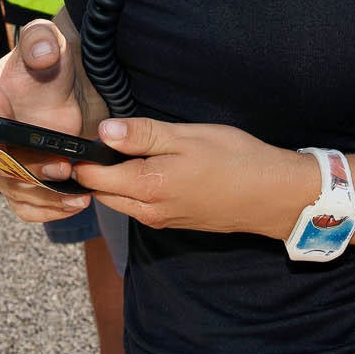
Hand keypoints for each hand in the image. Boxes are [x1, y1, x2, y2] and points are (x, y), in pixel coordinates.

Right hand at [0, 20, 93, 223]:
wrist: (76, 80)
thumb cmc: (51, 59)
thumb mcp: (45, 43)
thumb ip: (39, 41)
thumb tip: (41, 52)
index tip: (15, 152)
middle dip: (29, 176)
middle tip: (63, 168)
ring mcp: (6, 162)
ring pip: (15, 194)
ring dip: (46, 197)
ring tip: (77, 190)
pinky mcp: (28, 178)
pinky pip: (29, 206)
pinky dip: (50, 208)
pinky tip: (74, 201)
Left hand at [74, 116, 313, 239]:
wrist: (271, 195)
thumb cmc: (234, 159)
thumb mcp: (187, 137)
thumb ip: (142, 135)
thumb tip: (102, 131)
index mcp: (146, 187)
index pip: (92, 177)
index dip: (83, 156)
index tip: (85, 135)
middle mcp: (147, 211)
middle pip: (101, 192)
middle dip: (94, 170)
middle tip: (105, 139)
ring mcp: (160, 220)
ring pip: (119, 200)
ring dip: (115, 180)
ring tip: (127, 150)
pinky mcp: (173, 221)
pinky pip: (139, 206)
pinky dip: (133, 188)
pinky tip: (151, 167)